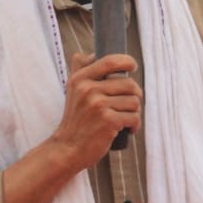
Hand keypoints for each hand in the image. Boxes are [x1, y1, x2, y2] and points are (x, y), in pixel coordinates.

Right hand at [52, 51, 141, 168]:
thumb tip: (90, 54)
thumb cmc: (75, 120)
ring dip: (135, 112)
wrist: (67, 148)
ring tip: (125, 118)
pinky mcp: (108, 121)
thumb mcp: (72, 91)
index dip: (127, 61)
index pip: (110, 61)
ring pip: (134, 101)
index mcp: (80, 79)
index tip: (132, 67)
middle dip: (135, 95)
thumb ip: (79, 70)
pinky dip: (134, 125)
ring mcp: (98, 105)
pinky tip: (127, 129)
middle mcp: (88, 89)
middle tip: (129, 105)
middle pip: (129, 84)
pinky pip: (134, 117)